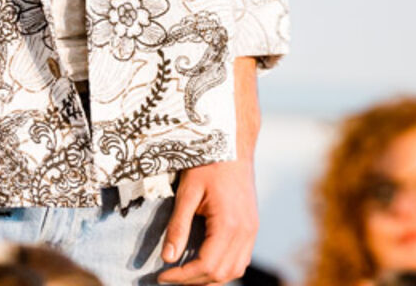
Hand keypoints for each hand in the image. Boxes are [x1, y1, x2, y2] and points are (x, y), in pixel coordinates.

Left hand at [158, 158, 258, 283]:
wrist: (233, 143)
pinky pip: (242, 258)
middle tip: (170, 276)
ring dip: (211, 277)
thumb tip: (167, 258)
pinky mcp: (252, 225)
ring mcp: (252, 229)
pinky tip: (206, 261)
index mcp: (230, 223)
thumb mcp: (188, 193)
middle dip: (194, 281)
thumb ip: (178, 226)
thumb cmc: (209, 164)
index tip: (162, 275)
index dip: (182, 276)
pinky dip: (224, 267)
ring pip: (235, 270)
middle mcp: (246, 230)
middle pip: (221, 273)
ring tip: (186, 274)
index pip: (206, 265)